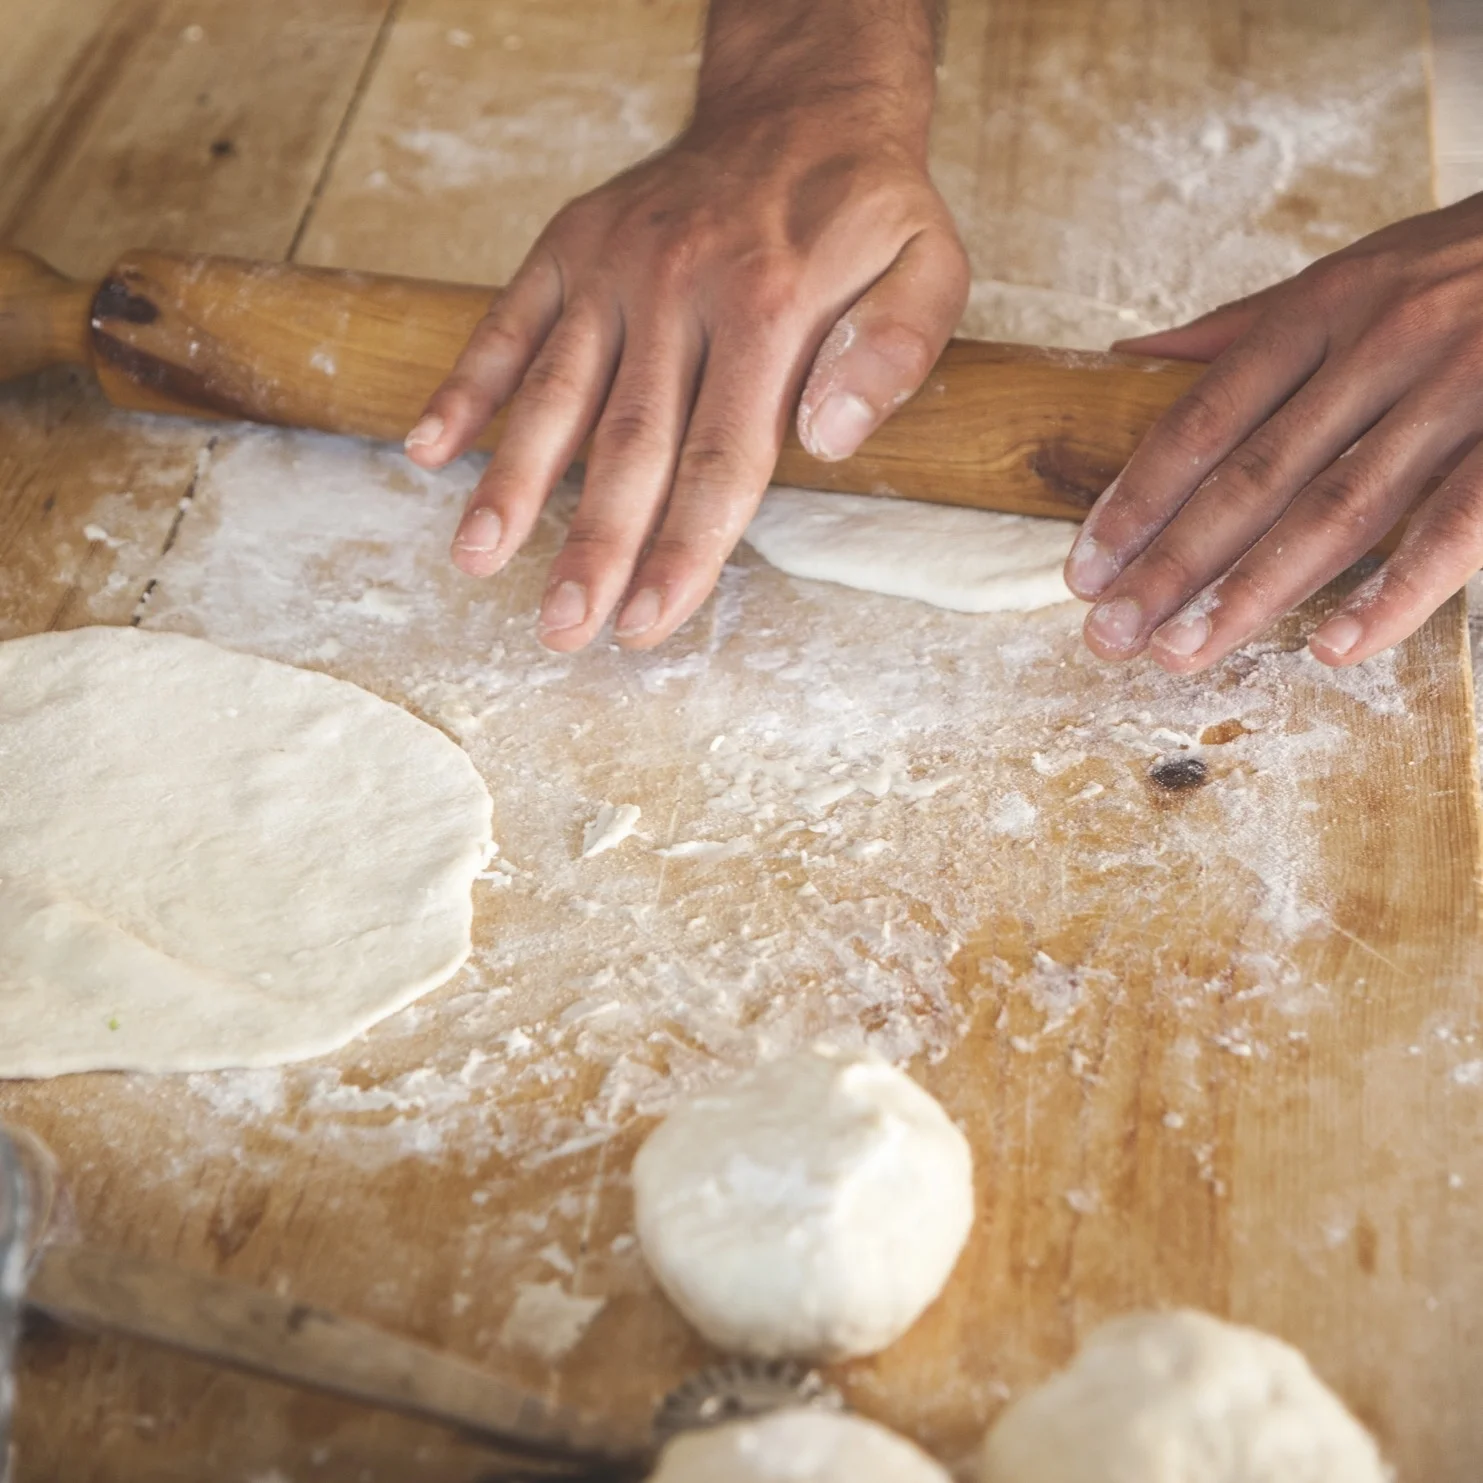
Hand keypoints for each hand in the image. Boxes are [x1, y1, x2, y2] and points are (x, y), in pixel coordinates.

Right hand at [405, 3, 966, 652]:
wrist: (802, 99)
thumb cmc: (866, 209)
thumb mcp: (929, 267)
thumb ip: (891, 353)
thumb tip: (828, 440)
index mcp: (768, 310)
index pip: (721, 459)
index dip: (684, 551)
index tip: (646, 623)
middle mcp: (679, 290)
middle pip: (629, 445)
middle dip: (593, 545)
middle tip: (561, 628)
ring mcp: (616, 266)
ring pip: (556, 391)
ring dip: (514, 481)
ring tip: (477, 558)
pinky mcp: (573, 244)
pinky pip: (509, 319)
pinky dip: (468, 383)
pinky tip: (430, 449)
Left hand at [1062, 193, 1482, 670]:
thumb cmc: (1474, 256)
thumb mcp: (1358, 268)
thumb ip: (1245, 326)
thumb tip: (1136, 359)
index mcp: (1326, 309)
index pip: (1205, 418)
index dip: (1139, 498)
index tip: (1085, 567)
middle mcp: (1383, 345)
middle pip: (1254, 476)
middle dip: (1172, 563)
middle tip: (1109, 635)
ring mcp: (1462, 389)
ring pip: (1339, 509)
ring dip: (1255, 592)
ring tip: (1185, 653)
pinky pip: (1459, 523)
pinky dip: (1399, 591)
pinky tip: (1339, 649)